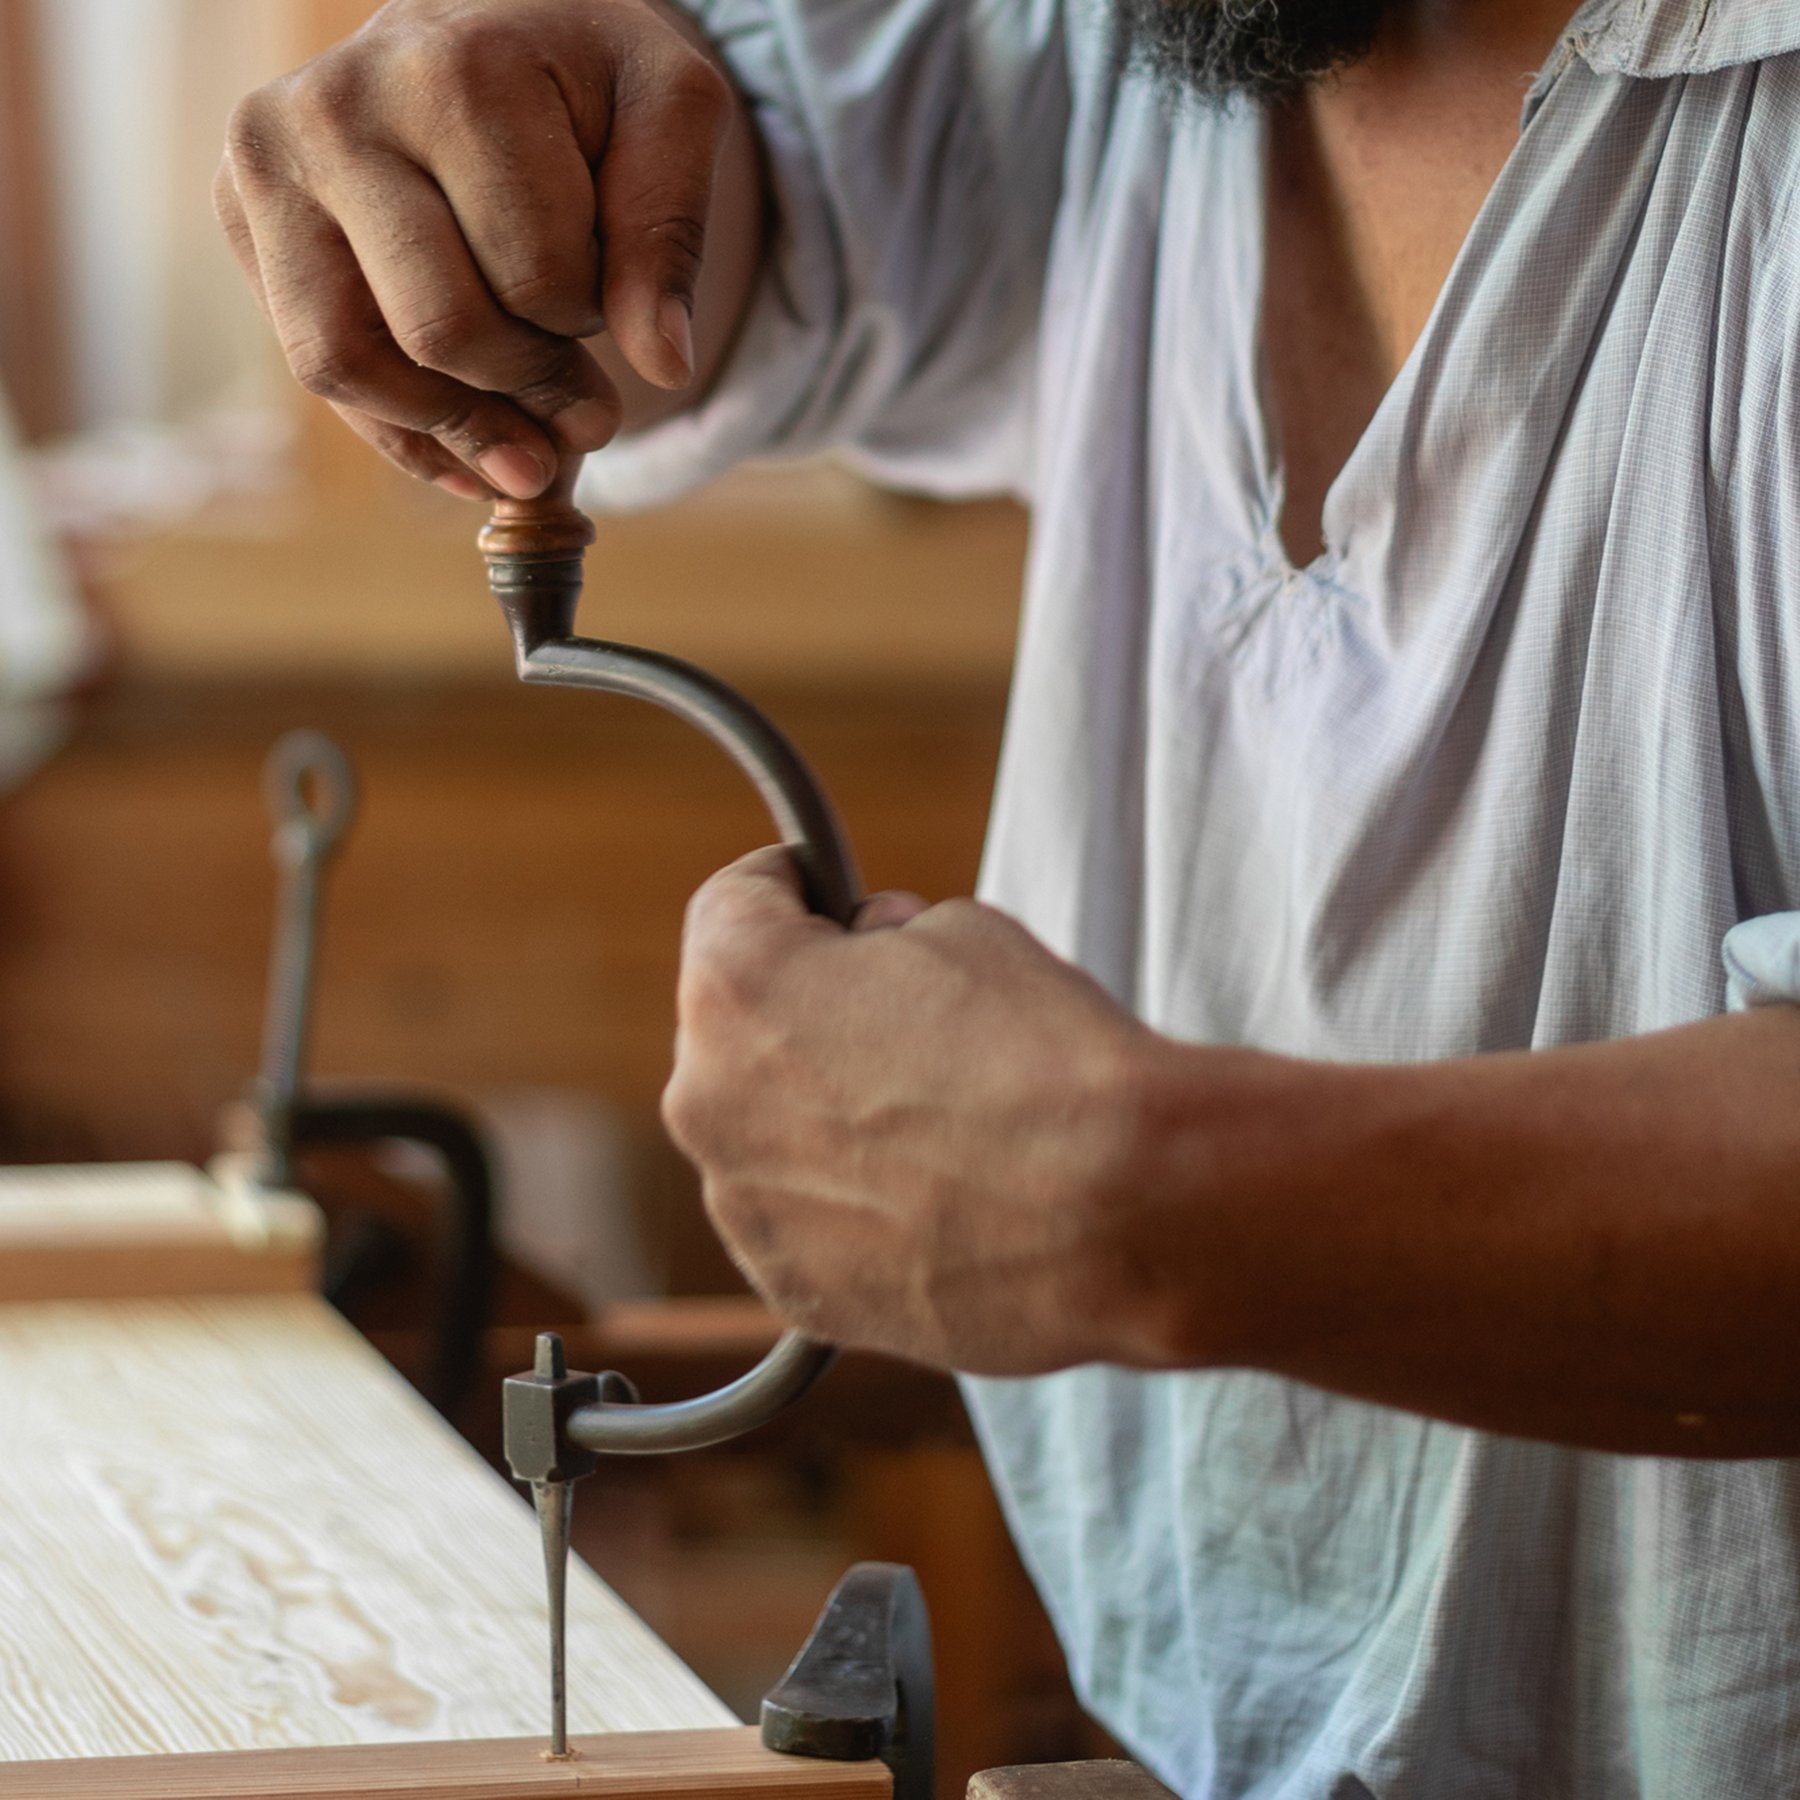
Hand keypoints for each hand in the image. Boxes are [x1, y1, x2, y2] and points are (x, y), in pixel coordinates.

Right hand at [215, 0, 746, 499]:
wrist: (485, 20)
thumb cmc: (584, 72)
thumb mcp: (670, 112)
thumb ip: (672, 233)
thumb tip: (663, 364)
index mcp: (450, 73)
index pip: (537, 280)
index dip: (591, 318)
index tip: (608, 293)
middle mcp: (333, 109)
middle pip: (443, 332)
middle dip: (531, 389)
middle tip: (588, 408)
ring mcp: (267, 164)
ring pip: (351, 367)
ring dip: (458, 430)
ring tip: (533, 452)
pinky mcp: (240, 214)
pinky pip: (320, 373)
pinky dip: (406, 437)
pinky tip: (474, 458)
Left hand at [662, 848, 1176, 1373]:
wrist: (1120, 1213)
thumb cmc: (1045, 1060)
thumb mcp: (962, 931)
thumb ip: (882, 938)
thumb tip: (869, 958)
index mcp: (737, 988)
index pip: (731, 905)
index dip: (793, 889)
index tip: (823, 896)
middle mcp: (708, 1098)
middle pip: (737, 1028)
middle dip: (804, 1011)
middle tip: (902, 1016)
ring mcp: (742, 1207)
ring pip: (765, 1131)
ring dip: (820, 1115)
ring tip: (935, 1121)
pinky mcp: (790, 1286)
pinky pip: (799, 1220)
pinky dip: (846, 1202)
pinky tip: (934, 1192)